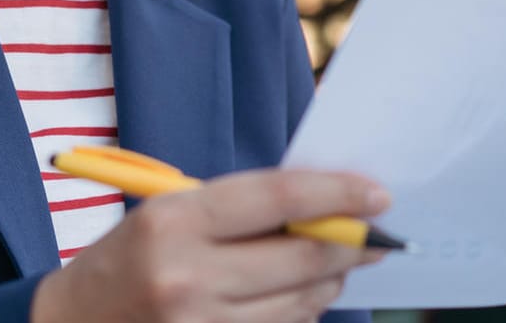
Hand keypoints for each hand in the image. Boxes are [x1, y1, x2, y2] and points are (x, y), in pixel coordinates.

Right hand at [29, 167, 391, 322]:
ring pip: (301, 303)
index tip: (377, 194)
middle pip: (302, 257)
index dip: (337, 194)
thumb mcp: (170, 214)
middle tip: (377, 235)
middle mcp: (188, 278)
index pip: (278, 198)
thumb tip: (325, 205)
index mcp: (175, 222)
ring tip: (335, 263)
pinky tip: (300, 294)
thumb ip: (242, 209)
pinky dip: (301, 311)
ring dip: (329, 280)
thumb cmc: (128, 260)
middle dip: (351, 243)